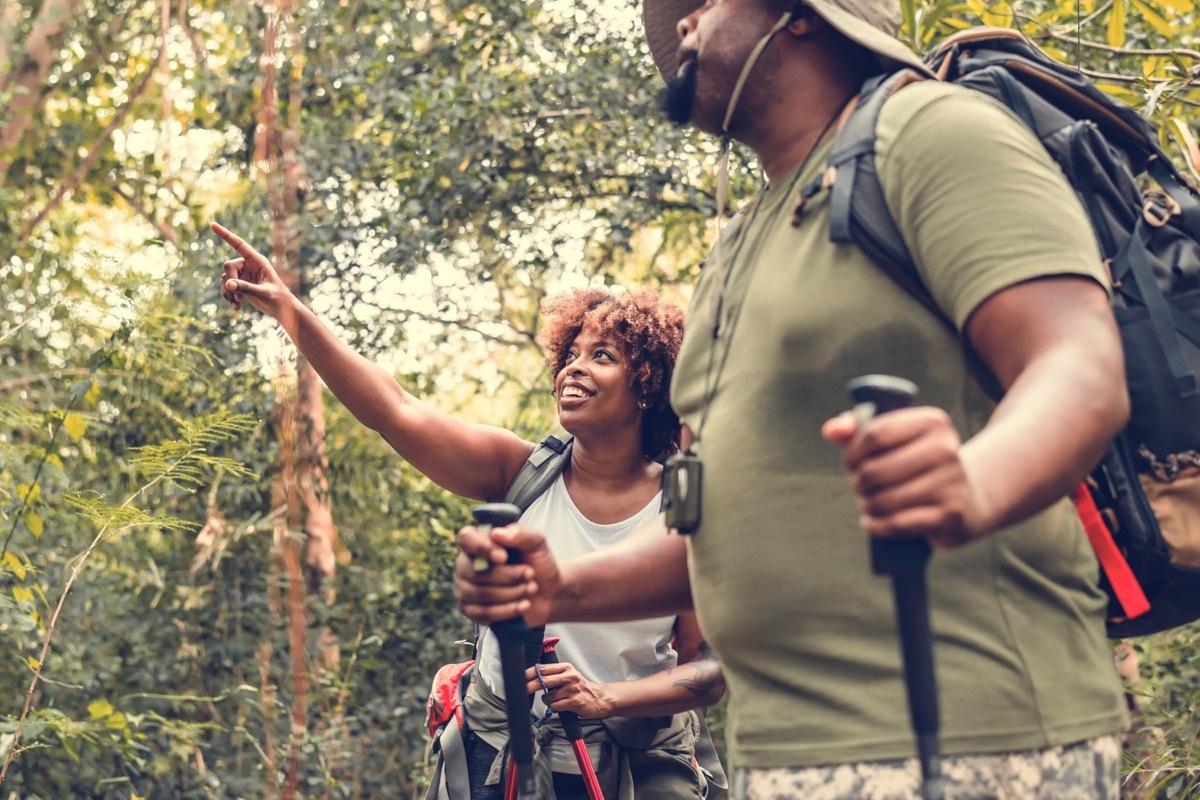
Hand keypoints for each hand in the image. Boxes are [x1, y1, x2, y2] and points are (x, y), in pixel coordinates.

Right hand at [211, 222, 292, 317]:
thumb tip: (228, 284)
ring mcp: (243, 275)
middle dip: (230, 281)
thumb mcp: (263, 293)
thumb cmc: (278, 298)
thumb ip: (246, 288)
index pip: (239, 244)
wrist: (281, 308)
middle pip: (228, 266)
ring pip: (225, 278)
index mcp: (257, 260)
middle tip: (237, 296)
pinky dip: (229, 297)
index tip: (212, 225)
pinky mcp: (240, 284)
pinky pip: (226, 287)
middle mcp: (248, 265)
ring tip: (237, 304)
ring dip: (228, 292)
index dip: (225, 235)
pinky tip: (237, 308)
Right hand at [455, 524, 559, 627]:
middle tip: (530, 575)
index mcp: (480, 542)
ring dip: (512, 593)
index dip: (481, 548)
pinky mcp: (472, 610)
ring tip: (531, 589)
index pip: (466, 538)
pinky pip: (483, 613)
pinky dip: (507, 610)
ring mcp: (467, 588)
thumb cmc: (538, 563)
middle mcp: (468, 564)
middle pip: (476, 571)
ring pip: (481, 594)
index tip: (504, 557)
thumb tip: (497, 534)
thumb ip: (521, 533)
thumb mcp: (537, 543)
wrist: (550, 592)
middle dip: (509, 576)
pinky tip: (523, 605)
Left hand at [526, 661, 613, 718]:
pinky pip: (555, 706)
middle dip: (530, 686)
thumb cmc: (580, 688)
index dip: (529, 673)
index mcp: (566, 668)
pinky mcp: (574, 701)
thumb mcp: (568, 676)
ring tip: (556, 700)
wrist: (599, 698)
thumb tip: (532, 677)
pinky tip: (562, 705)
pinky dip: (555, 707)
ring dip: (548, 700)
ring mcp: (572, 689)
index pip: (543, 668)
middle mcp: (569, 676)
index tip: (519, 678)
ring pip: (549, 696)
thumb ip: (553, 675)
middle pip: (543, 680)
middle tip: (522, 690)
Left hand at [822, 406, 988, 547]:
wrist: (967, 498)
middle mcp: (946, 449)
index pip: (873, 436)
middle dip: (858, 482)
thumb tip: (831, 432)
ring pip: (883, 500)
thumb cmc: (916, 463)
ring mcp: (951, 482)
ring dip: (867, 505)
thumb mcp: (893, 439)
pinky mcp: (950, 514)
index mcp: (932, 422)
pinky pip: (897, 523)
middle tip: (860, 486)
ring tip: (869, 502)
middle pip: (874, 471)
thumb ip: (857, 430)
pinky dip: (876, 525)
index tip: (851, 462)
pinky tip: (871, 521)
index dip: (851, 453)